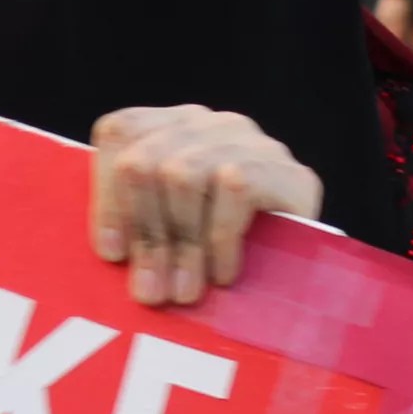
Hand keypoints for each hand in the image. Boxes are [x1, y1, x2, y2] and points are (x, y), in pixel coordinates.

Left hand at [88, 105, 319, 307]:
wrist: (305, 268)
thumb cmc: (220, 252)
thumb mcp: (168, 233)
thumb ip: (136, 227)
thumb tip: (112, 253)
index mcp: (168, 125)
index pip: (119, 133)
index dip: (108, 194)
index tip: (112, 255)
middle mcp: (207, 121)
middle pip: (145, 160)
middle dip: (144, 233)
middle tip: (150, 291)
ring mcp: (247, 139)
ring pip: (182, 174)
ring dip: (180, 245)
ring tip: (185, 292)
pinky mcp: (282, 166)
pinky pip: (232, 190)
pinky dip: (220, 241)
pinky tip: (223, 275)